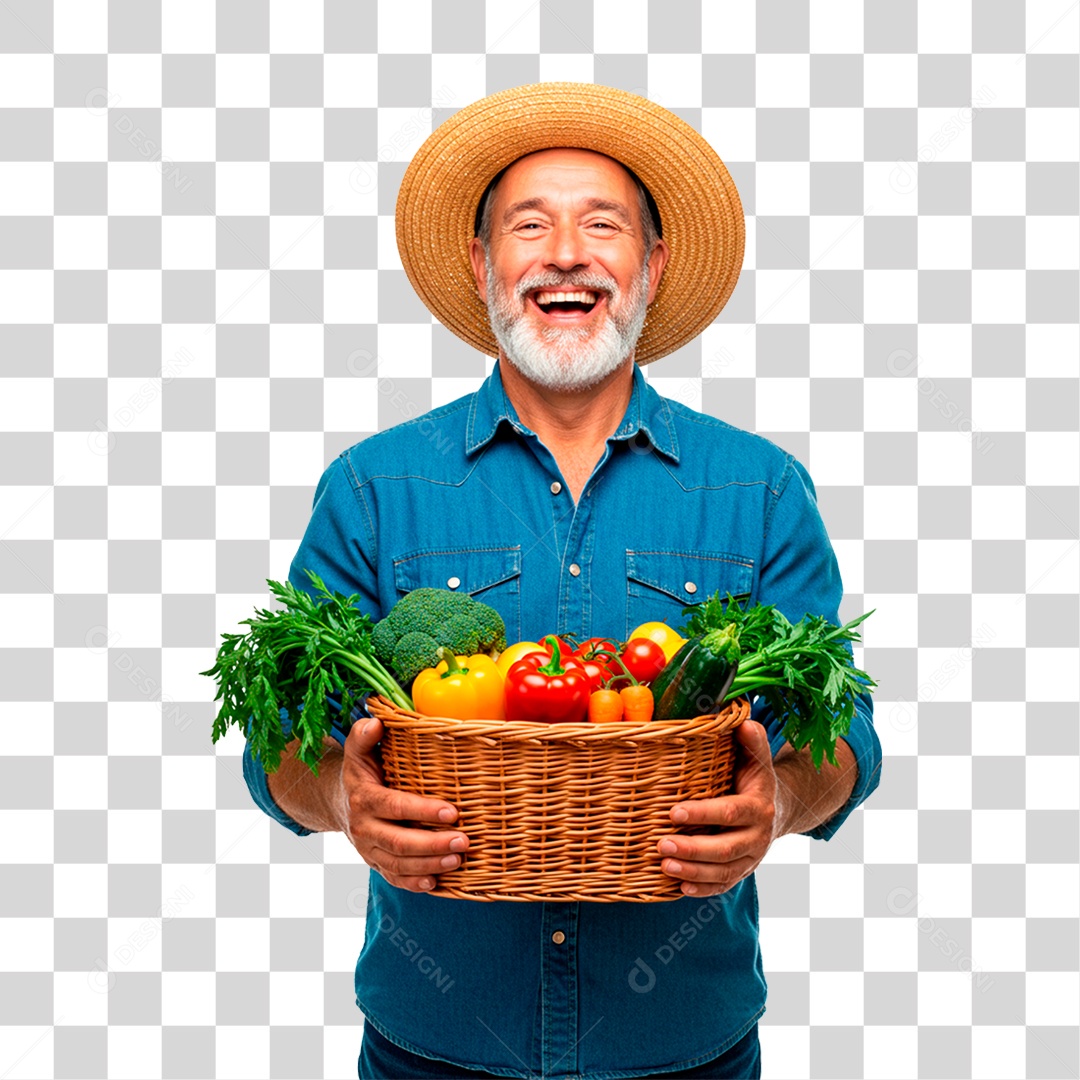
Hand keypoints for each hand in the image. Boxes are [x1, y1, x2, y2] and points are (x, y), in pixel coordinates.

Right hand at [338, 717, 468, 892]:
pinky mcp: (376, 864)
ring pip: (398, 864)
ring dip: (430, 865)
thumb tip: (376, 721)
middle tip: (464, 841)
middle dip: (433, 844)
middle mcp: (364, 828)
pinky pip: (394, 879)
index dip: (422, 810)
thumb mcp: (358, 751)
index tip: (452, 811)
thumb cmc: (361, 773)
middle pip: (399, 842)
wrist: (340, 803)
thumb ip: (364, 735)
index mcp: (364, 799)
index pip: (394, 806)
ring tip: (458, 860)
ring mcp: (369, 850)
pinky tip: (436, 883)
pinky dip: (414, 884)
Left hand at [656, 720, 780, 897]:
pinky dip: (703, 890)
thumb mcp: (756, 758)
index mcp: (759, 806)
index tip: (673, 811)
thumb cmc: (754, 778)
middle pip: (726, 848)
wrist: (777, 810)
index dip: (704, 813)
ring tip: (664, 866)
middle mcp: (757, 836)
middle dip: (693, 849)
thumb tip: (743, 721)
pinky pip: (724, 886)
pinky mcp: (742, 872)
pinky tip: (679, 889)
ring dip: (693, 872)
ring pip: (724, 872)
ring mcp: (750, 858)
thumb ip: (752, 741)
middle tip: (661, 845)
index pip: (731, 812)